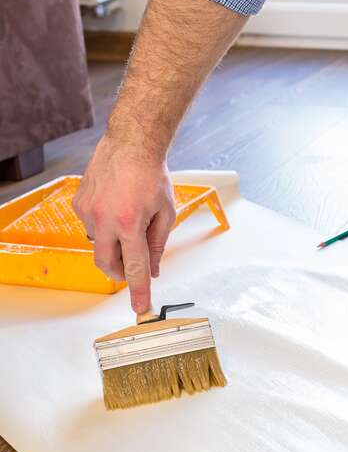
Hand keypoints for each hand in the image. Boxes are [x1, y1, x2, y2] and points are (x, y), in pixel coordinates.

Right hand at [73, 135, 175, 313]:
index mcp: (130, 224)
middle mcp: (104, 220)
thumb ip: (158, 244)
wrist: (130, 144)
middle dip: (119, 272)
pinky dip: (105, 225)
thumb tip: (153, 269)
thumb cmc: (152, 175)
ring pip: (99, 243)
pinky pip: (91, 225)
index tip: (139, 307)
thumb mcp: (166, 212)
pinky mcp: (78, 203)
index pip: (134, 267)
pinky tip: (117, 206)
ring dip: (114, 242)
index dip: (138, 290)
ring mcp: (87, 212)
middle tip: (132, 268)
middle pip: (106, 263)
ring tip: (130, 218)